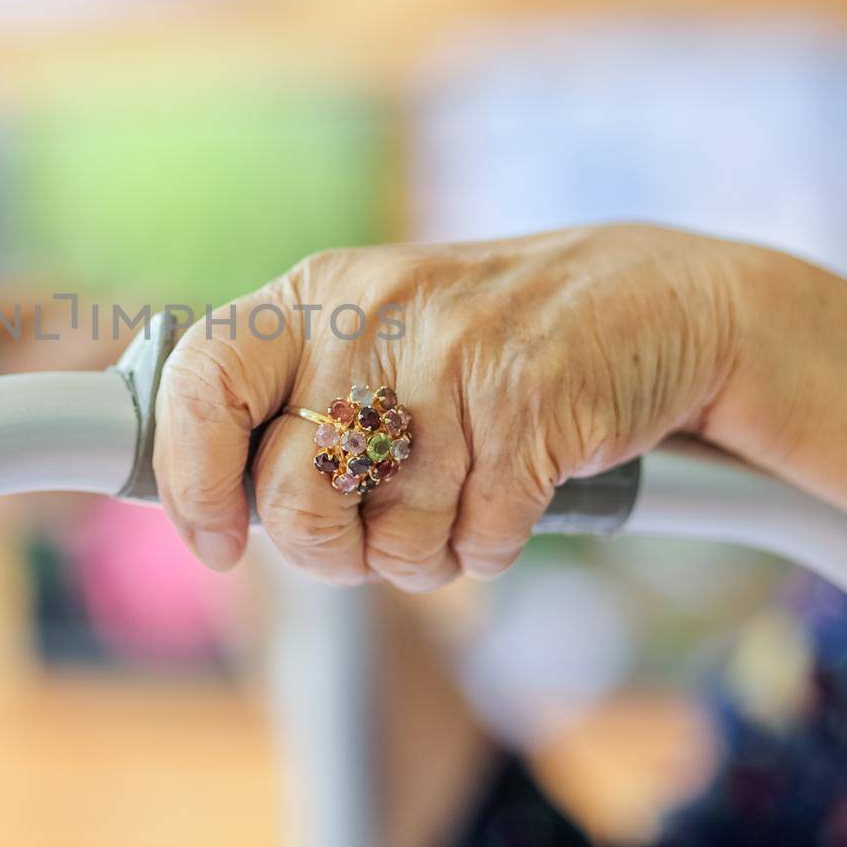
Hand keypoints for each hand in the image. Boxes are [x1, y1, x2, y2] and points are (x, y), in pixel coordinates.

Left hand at [151, 225, 745, 589]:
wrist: (656, 300)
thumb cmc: (486, 343)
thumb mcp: (374, 336)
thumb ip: (293, 402)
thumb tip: (211, 508)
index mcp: (320, 292)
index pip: (202, 378)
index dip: (190, 476)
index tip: (214, 540)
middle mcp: (375, 314)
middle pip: (293, 499)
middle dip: (329, 552)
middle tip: (371, 533)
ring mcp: (455, 357)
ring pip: (389, 541)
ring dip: (421, 554)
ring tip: (457, 495)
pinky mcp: (532, 408)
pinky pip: (477, 546)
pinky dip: (491, 545)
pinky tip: (514, 489)